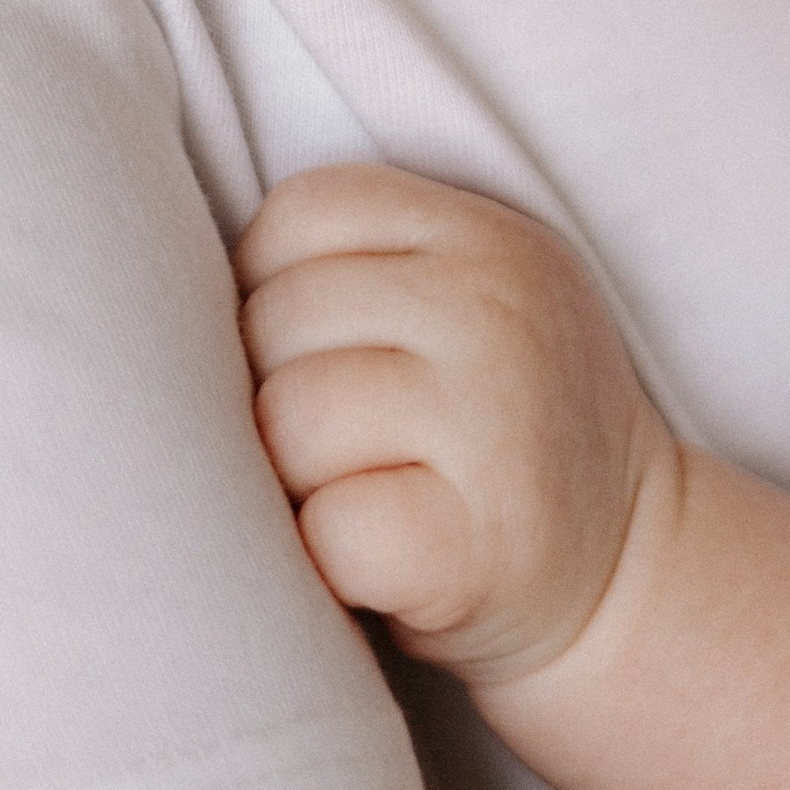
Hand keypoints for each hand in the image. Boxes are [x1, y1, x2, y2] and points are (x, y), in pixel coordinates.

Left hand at [235, 163, 671, 688]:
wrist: (629, 574)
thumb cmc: (498, 436)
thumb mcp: (471, 305)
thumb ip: (362, 270)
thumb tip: (160, 302)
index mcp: (489, 238)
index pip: (298, 214)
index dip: (275, 292)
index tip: (328, 356)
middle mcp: (499, 312)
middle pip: (275, 322)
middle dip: (277, 395)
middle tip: (351, 447)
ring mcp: (495, 423)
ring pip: (286, 423)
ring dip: (294, 482)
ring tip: (363, 495)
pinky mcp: (473, 543)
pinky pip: (322, 530)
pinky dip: (323, 559)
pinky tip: (379, 558)